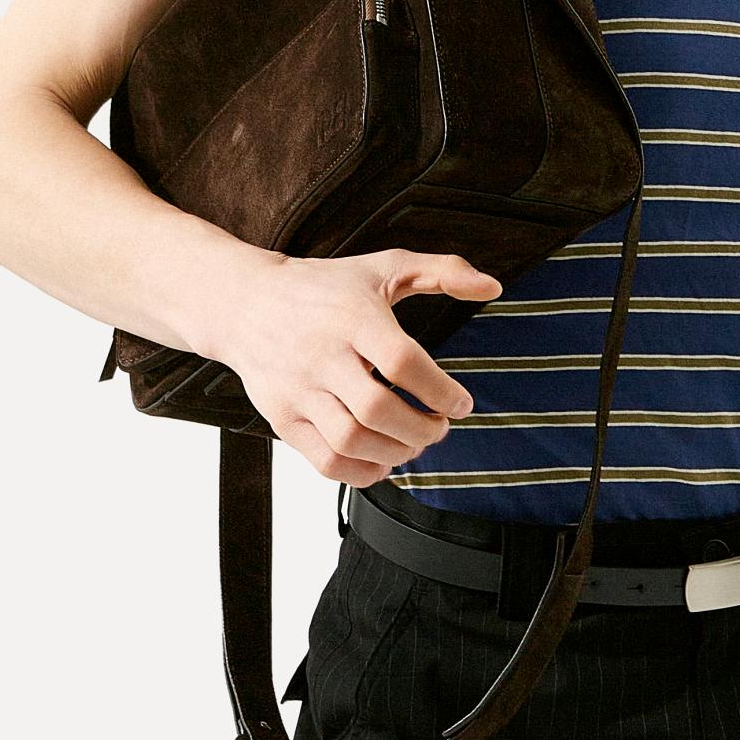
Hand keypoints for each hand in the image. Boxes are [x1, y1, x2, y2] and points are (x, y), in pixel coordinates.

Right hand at [225, 247, 501, 485]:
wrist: (245, 303)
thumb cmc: (325, 286)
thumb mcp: (384, 267)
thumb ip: (443, 271)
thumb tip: (493, 288)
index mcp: (353, 317)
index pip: (403, 362)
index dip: (441, 391)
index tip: (462, 402)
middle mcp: (322, 355)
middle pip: (378, 409)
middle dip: (422, 430)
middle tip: (440, 427)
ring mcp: (298, 390)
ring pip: (352, 441)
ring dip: (395, 453)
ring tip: (413, 443)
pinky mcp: (281, 417)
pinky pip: (324, 462)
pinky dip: (361, 473)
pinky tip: (382, 460)